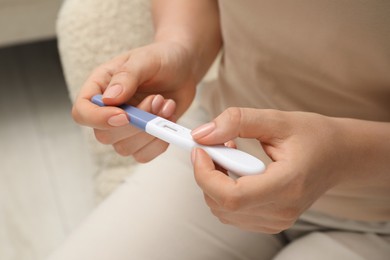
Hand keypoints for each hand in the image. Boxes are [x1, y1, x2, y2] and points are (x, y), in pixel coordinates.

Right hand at [72, 41, 197, 161]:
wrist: (184, 70)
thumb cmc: (162, 59)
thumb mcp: (145, 59)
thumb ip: (127, 76)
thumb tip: (110, 99)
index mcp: (100, 88)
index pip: (82, 112)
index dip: (98, 119)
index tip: (124, 115)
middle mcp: (108, 111)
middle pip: (104, 136)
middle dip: (136, 124)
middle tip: (157, 99)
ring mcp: (125, 128)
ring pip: (125, 148)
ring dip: (151, 131)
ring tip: (165, 104)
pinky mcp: (143, 139)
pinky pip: (143, 155)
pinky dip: (160, 141)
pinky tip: (168, 118)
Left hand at [191, 108, 352, 232]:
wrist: (339, 155)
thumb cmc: (315, 136)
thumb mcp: (277, 120)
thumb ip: (237, 122)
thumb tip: (202, 134)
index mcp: (287, 185)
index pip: (232, 197)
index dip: (206, 175)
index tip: (200, 150)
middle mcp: (282, 210)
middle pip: (222, 206)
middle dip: (207, 176)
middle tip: (214, 148)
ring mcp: (277, 220)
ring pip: (223, 212)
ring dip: (214, 184)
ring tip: (229, 157)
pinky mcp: (272, 221)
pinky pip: (233, 214)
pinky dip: (224, 193)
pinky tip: (235, 171)